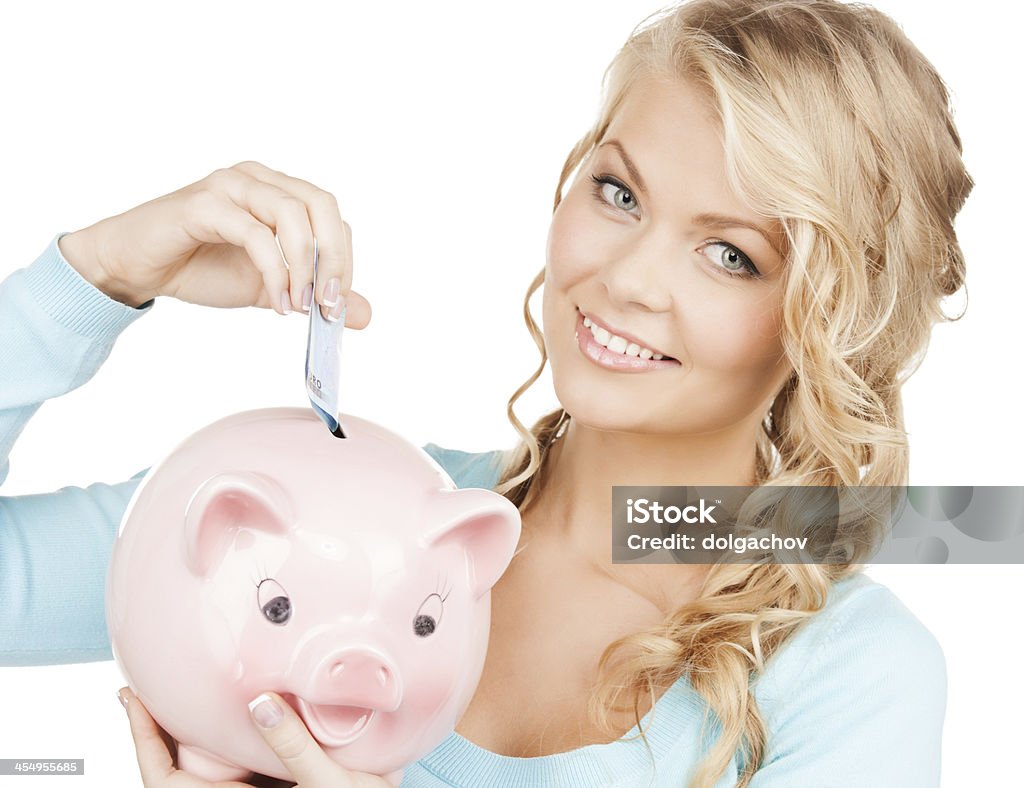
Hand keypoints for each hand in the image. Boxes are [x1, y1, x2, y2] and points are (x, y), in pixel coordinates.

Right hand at [58, 161, 370, 328]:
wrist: (137, 269)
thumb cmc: (201, 268)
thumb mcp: (272, 288)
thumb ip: (314, 296)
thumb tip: (364, 315)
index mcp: (277, 191)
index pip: (331, 216)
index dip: (343, 259)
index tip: (336, 304)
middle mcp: (257, 179)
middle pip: (321, 203)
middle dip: (335, 257)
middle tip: (330, 303)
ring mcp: (229, 186)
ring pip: (291, 213)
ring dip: (304, 266)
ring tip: (299, 305)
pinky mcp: (202, 205)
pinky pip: (254, 233)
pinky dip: (274, 271)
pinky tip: (276, 301)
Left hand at [120, 687, 393, 787]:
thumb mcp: (332, 785)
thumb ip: (296, 748)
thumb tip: (260, 703)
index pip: (164, 779)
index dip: (141, 737)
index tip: (130, 697)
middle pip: (185, 763)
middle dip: (170, 722)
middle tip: (160, 676)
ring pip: (216, 759)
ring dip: (203, 725)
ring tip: (197, 681)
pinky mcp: (283, 781)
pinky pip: (247, 755)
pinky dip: (238, 729)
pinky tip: (248, 700)